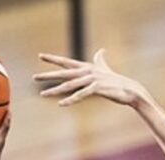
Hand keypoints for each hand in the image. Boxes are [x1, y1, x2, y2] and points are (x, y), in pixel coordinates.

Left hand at [34, 50, 148, 106]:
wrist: (130, 90)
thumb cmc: (116, 81)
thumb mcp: (105, 69)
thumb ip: (100, 59)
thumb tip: (101, 50)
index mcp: (87, 67)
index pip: (67, 62)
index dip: (53, 59)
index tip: (40, 56)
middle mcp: (87, 71)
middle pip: (64, 72)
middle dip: (48, 75)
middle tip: (34, 77)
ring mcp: (92, 79)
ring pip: (69, 85)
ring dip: (55, 90)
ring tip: (43, 94)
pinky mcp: (97, 88)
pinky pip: (81, 95)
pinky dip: (70, 99)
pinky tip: (61, 104)